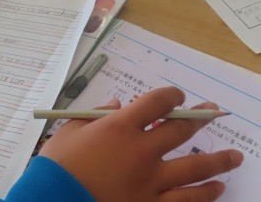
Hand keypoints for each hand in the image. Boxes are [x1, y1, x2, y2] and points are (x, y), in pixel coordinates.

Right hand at [38, 87, 242, 200]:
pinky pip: (186, 200)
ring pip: (195, 168)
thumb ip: (96, 114)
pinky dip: (205, 194)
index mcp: (120, 127)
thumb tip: (117, 106)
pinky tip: (217, 188)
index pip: (157, 103)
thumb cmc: (58, 164)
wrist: (52, 199)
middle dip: (201, 118)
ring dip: (218, 160)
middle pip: (181, 130)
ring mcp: (150, 181)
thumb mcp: (70, 130)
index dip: (172, 96)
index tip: (177, 96)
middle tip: (214, 112)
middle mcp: (141, 150)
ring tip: (233, 157)